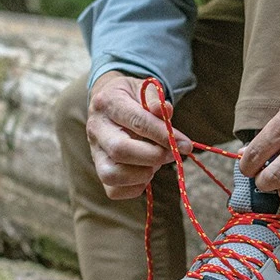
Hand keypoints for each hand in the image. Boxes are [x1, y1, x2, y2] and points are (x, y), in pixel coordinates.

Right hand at [86, 71, 191, 199]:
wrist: (108, 105)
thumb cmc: (131, 98)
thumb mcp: (144, 89)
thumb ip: (156, 101)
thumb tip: (166, 112)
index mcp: (109, 103)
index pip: (137, 121)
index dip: (163, 135)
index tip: (185, 145)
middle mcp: (96, 129)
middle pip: (120, 151)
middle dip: (153, 156)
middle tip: (173, 154)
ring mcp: (94, 152)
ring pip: (111, 175)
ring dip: (142, 174)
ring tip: (156, 163)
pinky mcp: (99, 169)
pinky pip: (113, 190)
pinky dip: (135, 187)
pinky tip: (146, 172)